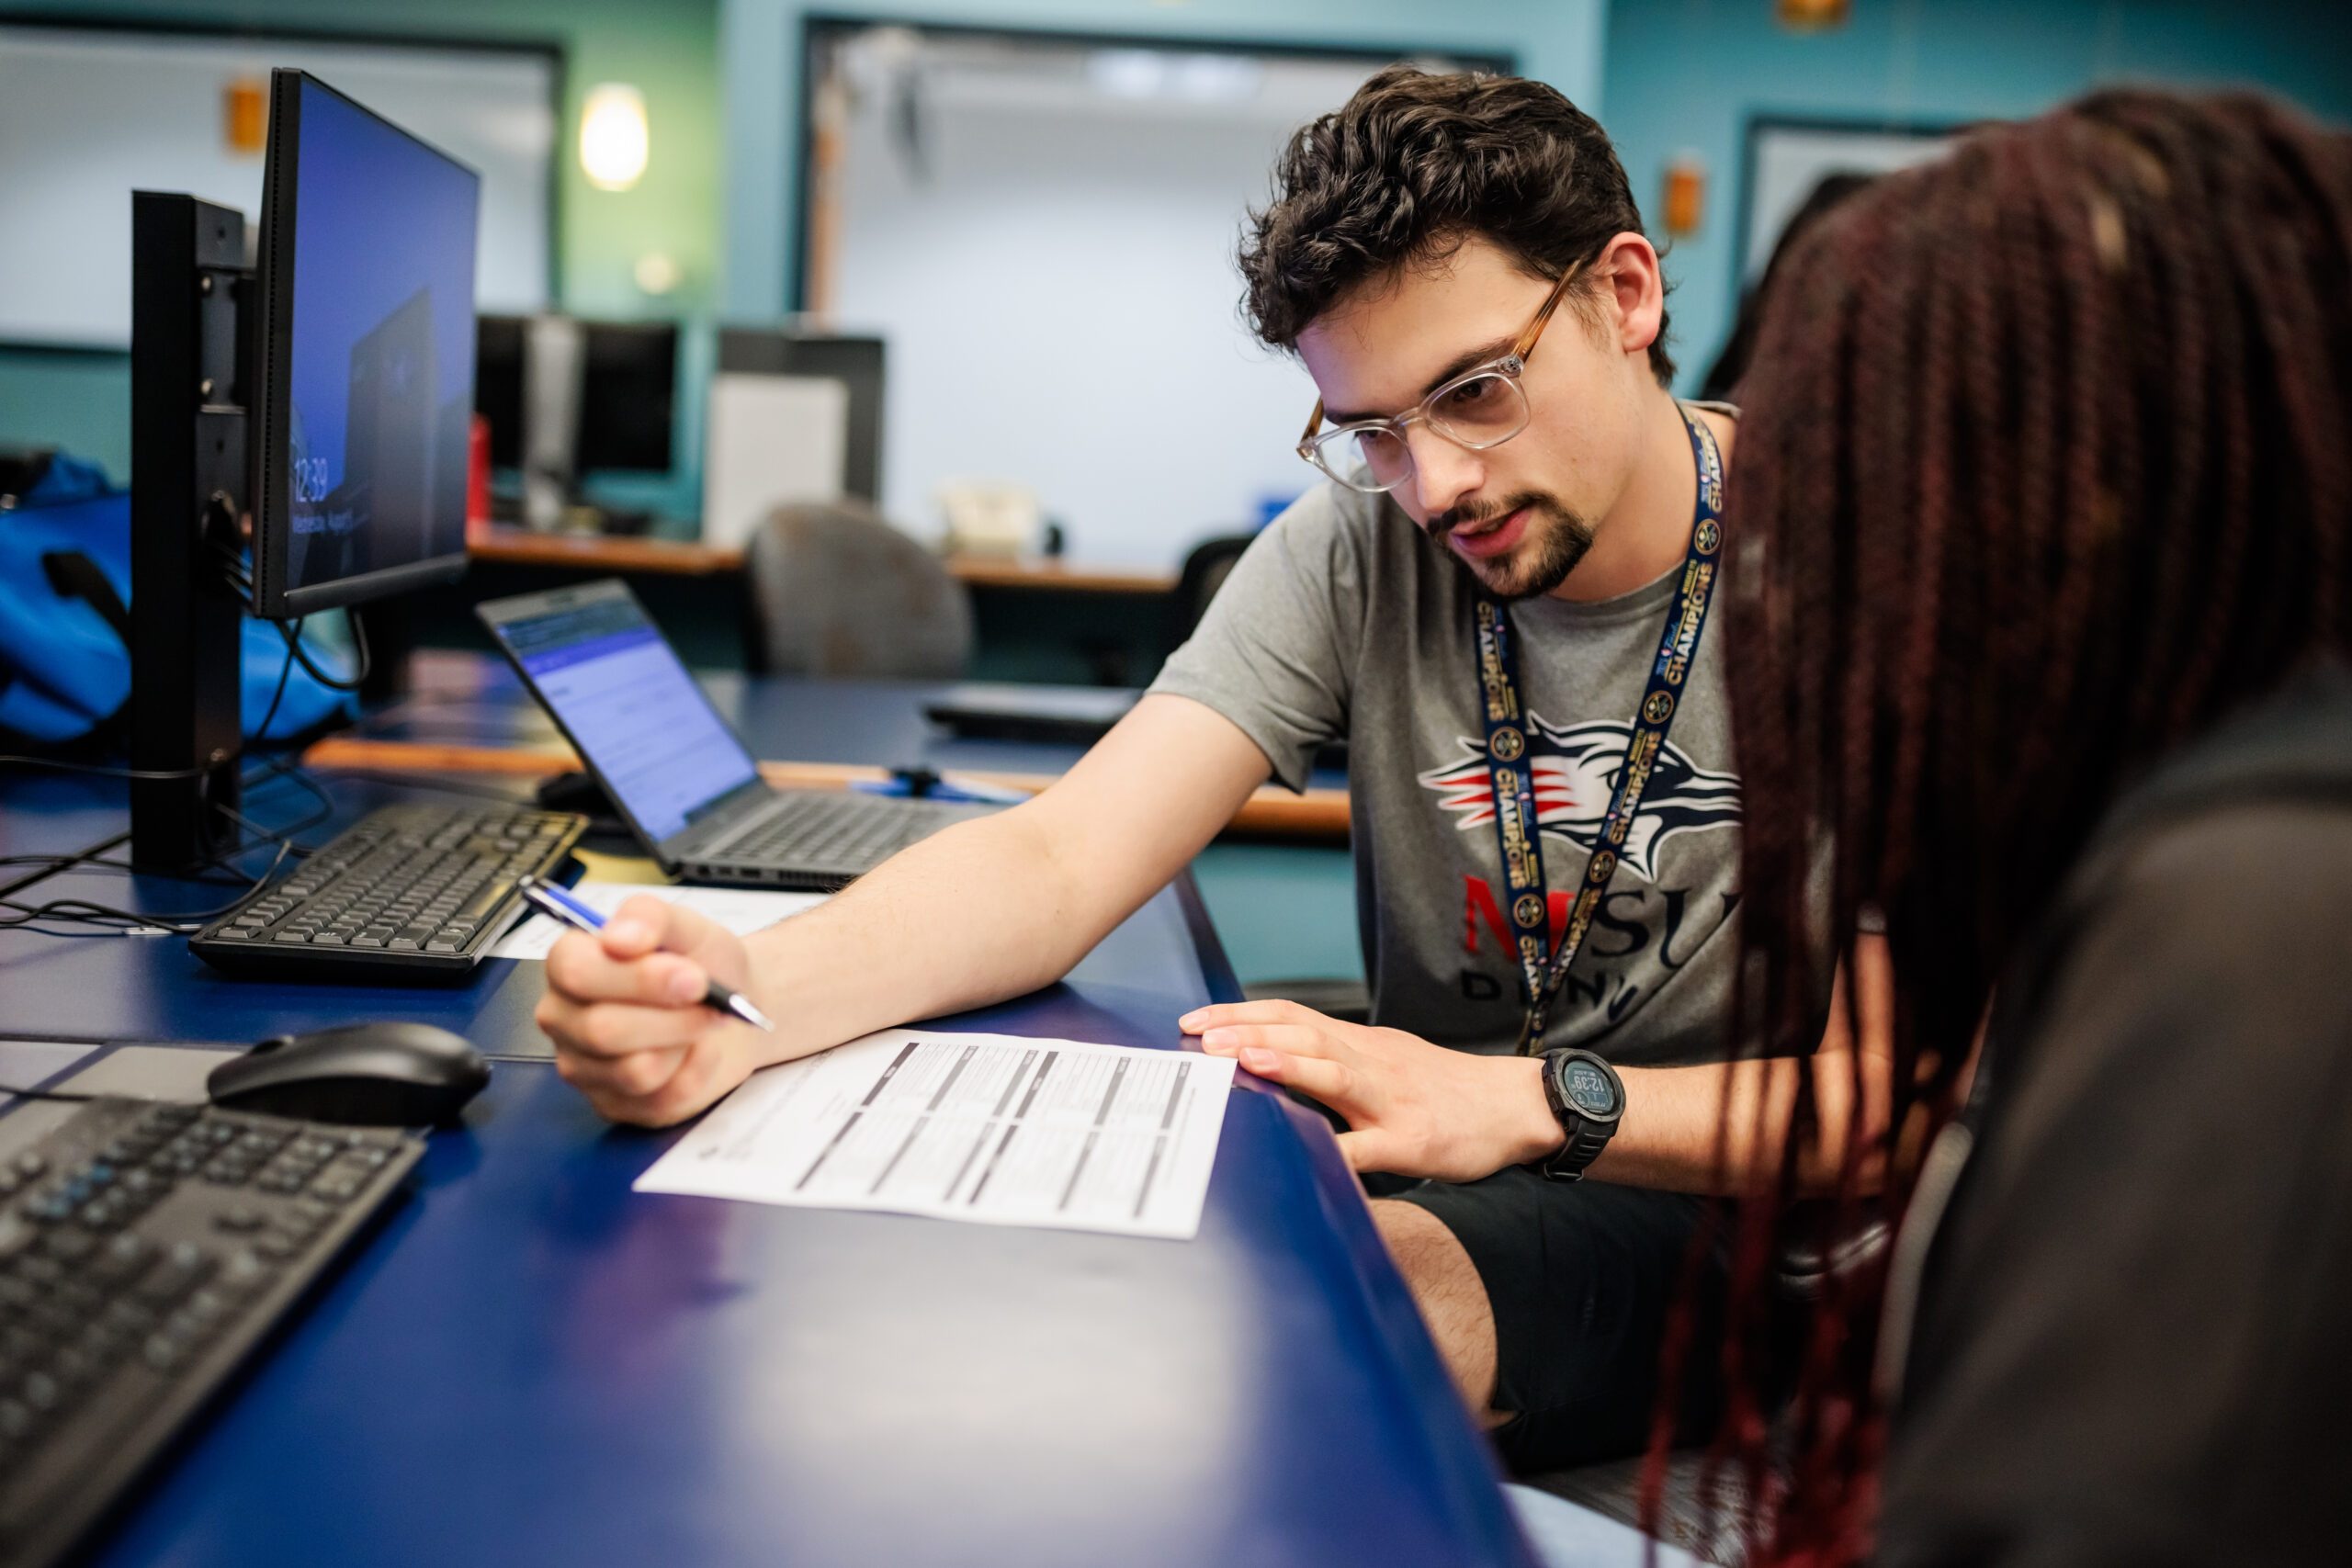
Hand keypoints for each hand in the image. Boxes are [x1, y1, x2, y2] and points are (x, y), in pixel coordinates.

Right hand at [535, 894, 768, 1125]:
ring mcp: (585, 1067)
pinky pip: (661, 1098)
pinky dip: (696, 1071)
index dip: (639, 978)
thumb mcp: (684, 926)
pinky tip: (698, 1051)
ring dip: (685, 1042)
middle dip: (672, 1016)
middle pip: (603, 1029)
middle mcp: (565, 1018)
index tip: (691, 976)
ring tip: (701, 1021)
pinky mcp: (615, 1103)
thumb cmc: (698, 964)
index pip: (575, 973)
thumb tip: (620, 936)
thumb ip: (650, 917)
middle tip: (709, 1000)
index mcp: (569, 965)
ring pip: (634, 1070)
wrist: (730, 1006)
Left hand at [1179, 1000, 1558, 1180]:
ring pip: (1334, 1075)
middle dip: (1249, 1032)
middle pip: (1304, 1036)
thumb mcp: (1384, 1062)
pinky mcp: (1414, 1141)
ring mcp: (1391, 1101)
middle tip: (1201, 1035)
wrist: (1515, 1105)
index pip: (1292, 1017)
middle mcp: (1371, 1062)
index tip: (1196, 1018)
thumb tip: (1271, 1061)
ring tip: (1242, 1060)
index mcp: (1359, 1045)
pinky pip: (1371, 1148)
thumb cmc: (1443, 1088)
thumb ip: (1334, 1062)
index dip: (1243, 1014)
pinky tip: (1310, 1157)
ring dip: (1287, 1065)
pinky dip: (1340, 1150)